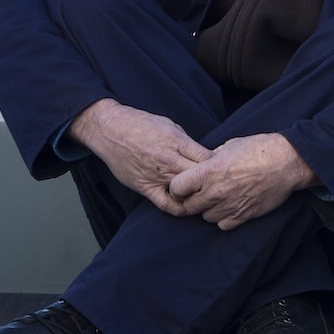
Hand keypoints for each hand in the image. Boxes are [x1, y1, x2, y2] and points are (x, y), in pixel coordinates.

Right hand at [68, 99, 209, 216]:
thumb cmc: (141, 124)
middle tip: (218, 186)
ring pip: (185, 193)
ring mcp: (156, 175)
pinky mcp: (145, 187)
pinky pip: (166, 204)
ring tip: (206, 198)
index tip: (223, 169)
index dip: (218, 166)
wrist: (111, 130)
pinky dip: (179, 208)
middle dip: (212, 182)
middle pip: (200, 178)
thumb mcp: (170, 125)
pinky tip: (187, 207)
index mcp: (177, 142)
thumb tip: (203, 155)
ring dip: (197, 196)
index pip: (207, 159)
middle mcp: (168, 160)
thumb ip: (187, 143)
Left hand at [168, 133, 317, 230]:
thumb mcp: (229, 146)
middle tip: (200, 192)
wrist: (287, 162)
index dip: (178, 187)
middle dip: (191, 200)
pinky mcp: (243, 216)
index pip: (176, 188)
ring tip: (218, 198)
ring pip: (205, 217)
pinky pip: (223, 225)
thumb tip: (200, 166)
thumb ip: (210, 159)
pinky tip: (229, 206)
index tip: (184, 184)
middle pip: (189, 207)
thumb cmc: (259, 149)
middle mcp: (216, 191)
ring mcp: (230, 206)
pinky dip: (223, 218)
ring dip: (208, 209)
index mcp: (209, 171)